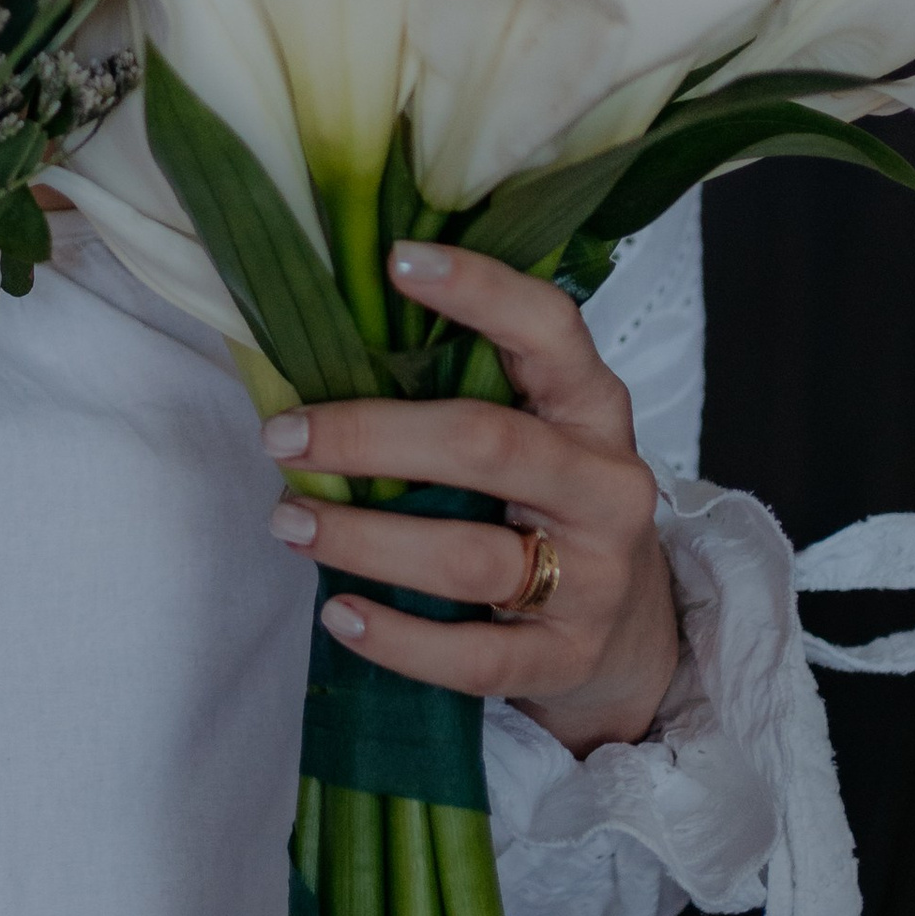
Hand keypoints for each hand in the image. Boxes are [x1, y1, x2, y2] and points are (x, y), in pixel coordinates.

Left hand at [260, 242, 680, 756]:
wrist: (634, 633)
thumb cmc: (548, 506)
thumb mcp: (535, 432)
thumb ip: (462, 388)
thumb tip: (317, 338)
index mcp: (592, 406)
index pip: (549, 327)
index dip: (479, 290)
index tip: (396, 259)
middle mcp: (606, 484)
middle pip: (487, 445)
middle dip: (371, 438)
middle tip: (280, 434)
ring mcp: (595, 576)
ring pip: (468, 555)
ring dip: (362, 538)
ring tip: (288, 520)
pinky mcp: (568, 656)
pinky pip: (473, 655)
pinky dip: (396, 638)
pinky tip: (339, 613)